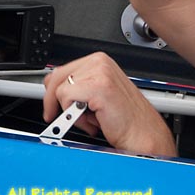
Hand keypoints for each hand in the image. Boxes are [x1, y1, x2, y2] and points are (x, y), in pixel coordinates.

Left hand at [43, 52, 175, 155]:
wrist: (142, 133)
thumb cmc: (124, 118)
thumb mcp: (97, 95)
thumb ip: (79, 87)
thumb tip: (53, 88)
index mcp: (100, 61)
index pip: (61, 70)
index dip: (53, 91)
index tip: (51, 105)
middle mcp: (100, 62)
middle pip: (56, 77)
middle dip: (54, 101)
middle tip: (59, 117)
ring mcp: (100, 72)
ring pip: (61, 90)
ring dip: (69, 111)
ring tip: (88, 120)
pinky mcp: (99, 87)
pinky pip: (67, 98)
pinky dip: (75, 117)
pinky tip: (91, 122)